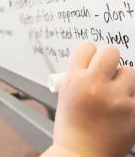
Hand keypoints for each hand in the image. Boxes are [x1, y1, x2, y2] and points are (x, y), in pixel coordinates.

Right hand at [52, 41, 134, 156]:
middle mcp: (95, 84)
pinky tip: (123, 108)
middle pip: (110, 52)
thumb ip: (78, 75)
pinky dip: (131, 99)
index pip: (86, 47)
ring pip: (129, 72)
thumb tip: (92, 62)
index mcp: (74, 78)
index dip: (89, 53)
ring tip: (116, 94)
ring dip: (124, 81)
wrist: (82, 155)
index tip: (91, 59)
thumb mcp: (65, 94)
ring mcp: (117, 99)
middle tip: (108, 69)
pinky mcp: (134, 113)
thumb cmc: (72, 127)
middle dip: (109, 58)